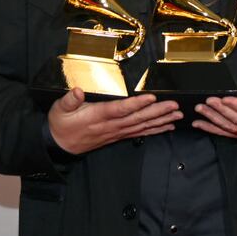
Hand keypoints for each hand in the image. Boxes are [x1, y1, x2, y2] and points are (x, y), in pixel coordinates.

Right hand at [48, 88, 181, 154]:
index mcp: (97, 116)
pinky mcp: (118, 136)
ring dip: (161, 121)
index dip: (136, 104)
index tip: (151, 97)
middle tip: (175, 106)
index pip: (120, 110)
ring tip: (177, 115)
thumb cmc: (61, 124)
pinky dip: (154, 130)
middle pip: (137, 118)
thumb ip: (69, 100)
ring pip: (142, 127)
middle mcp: (110, 126)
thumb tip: (77, 90)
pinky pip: (139, 133)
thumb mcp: (60, 109)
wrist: (59, 145)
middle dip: (158, 112)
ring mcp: (116, 133)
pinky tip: (167, 126)